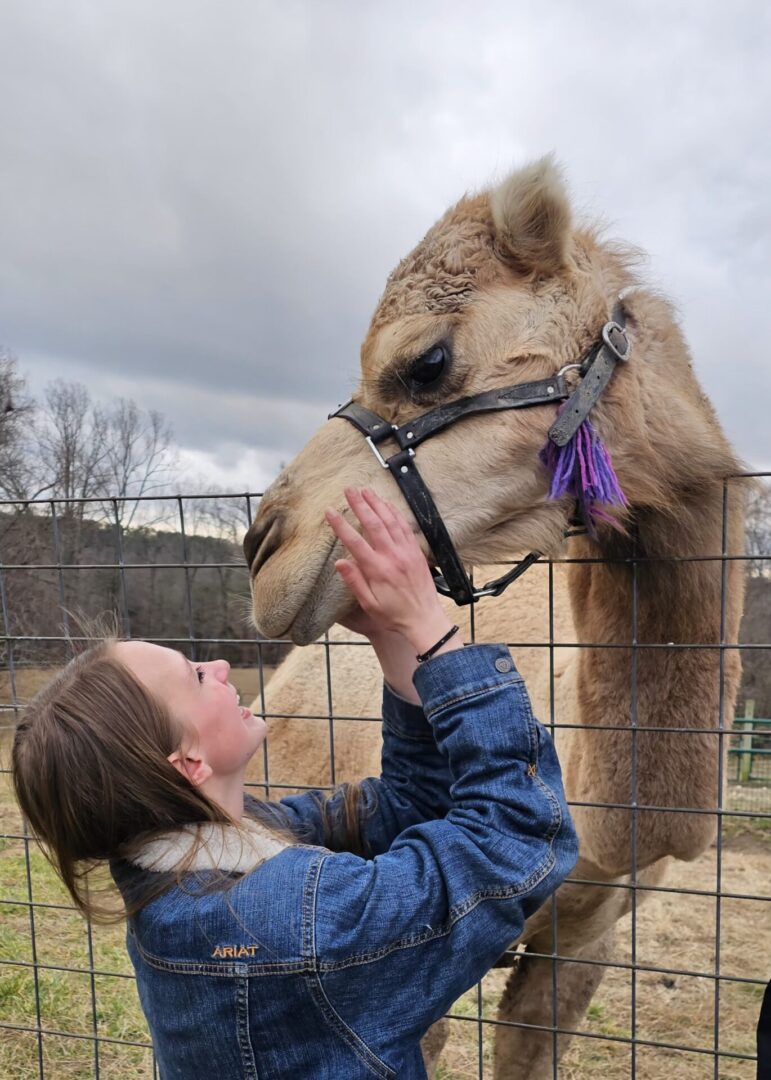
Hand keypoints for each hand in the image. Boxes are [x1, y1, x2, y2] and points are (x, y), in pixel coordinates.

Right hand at [325, 488, 454, 654]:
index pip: (354, 541)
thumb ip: (354, 581)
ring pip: (390, 521)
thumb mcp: (369, 605)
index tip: (330, 511)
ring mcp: (406, 552)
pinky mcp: (416, 552)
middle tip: (349, 489)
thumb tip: (339, 561)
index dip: (340, 524)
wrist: (425, 620)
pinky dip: (395, 513)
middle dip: (360, 504)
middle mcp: (393, 557)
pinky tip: (387, 504)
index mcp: (378, 570)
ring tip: (365, 490)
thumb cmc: (394, 616)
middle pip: (373, 523)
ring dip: (377, 503)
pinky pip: (405, 527)